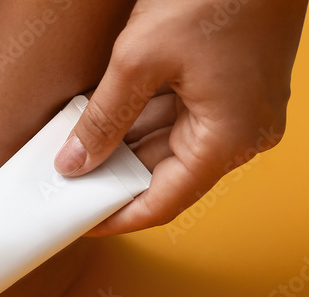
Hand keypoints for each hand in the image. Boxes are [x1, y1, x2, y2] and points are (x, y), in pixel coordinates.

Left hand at [54, 0, 308, 235]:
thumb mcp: (139, 60)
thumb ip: (103, 120)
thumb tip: (74, 163)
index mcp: (229, 139)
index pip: (164, 203)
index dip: (116, 218)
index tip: (78, 224)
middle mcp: (244, 132)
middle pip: (166, 174)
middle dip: (113, 176)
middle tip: (65, 181)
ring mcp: (242, 107)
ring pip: (170, 143)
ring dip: (123, 146)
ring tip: (74, 148)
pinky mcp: (234, 84)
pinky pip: (181, 115)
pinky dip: (142, 118)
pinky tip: (103, 116)